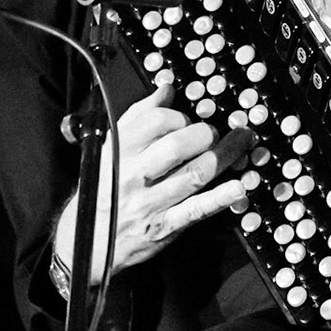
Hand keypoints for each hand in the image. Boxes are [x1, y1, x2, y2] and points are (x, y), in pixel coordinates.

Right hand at [52, 81, 253, 287]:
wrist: (87, 240)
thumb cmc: (104, 187)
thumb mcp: (112, 148)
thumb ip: (139, 116)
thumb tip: (166, 89)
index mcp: (119, 151)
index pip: (157, 121)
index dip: (179, 115)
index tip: (188, 119)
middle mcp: (134, 175)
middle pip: (178, 146)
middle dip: (205, 134)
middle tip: (216, 132)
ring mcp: (150, 202)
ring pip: (195, 174)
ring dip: (225, 155)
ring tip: (243, 143)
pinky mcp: (164, 226)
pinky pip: (196, 209)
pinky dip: (220, 198)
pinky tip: (238, 187)